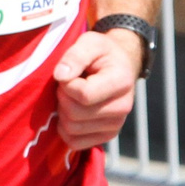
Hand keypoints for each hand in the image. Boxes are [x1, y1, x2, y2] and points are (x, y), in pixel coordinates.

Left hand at [54, 28, 143, 150]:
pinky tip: (70, 112)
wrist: (118, 67)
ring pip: (72, 129)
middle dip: (63, 97)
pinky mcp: (107, 136)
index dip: (66, 85)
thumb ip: (75, 56)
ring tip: (71, 96)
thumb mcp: (89, 43)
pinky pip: (74, 142)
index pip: (83, 94)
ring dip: (63, 112)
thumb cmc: (101, 53)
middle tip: (67, 85)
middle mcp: (123, 107)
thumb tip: (61, 75)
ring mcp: (116, 124)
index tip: (68, 74)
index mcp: (121, 81)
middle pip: (75, 114)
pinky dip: (65, 129)